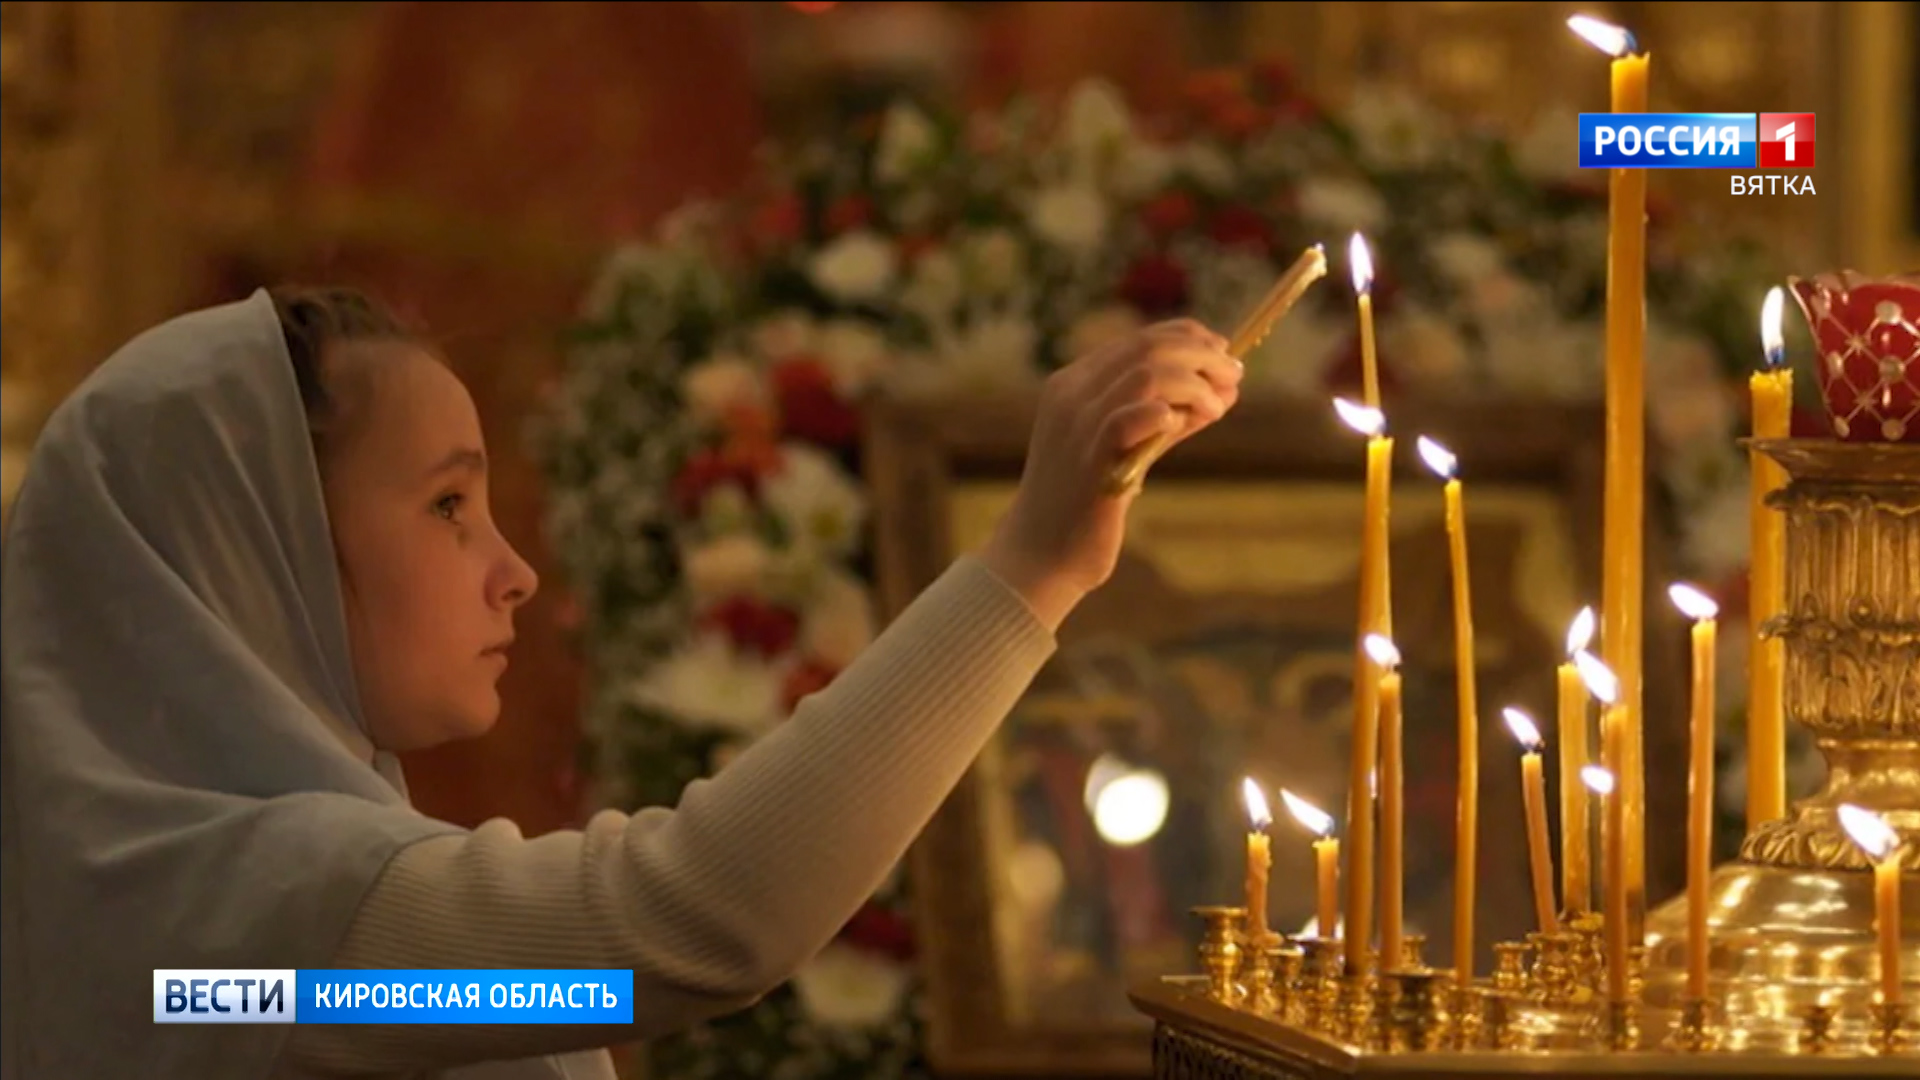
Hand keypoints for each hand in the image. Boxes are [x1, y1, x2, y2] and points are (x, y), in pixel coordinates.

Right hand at [979, 319, 1241, 629]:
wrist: (1040, 555)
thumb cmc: (1086, 505)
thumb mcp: (1128, 450)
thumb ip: (1167, 420)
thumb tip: (1224, 393)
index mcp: (1073, 385)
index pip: (1138, 340)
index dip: (1189, 337)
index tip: (1224, 352)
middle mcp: (1071, 395)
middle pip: (1147, 349)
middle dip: (1202, 356)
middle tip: (1234, 376)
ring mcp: (1077, 425)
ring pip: (1146, 375)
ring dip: (1194, 385)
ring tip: (1217, 408)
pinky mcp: (1090, 460)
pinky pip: (1132, 418)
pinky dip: (1167, 414)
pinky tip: (1184, 425)